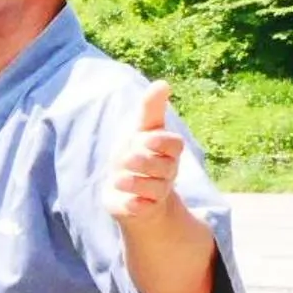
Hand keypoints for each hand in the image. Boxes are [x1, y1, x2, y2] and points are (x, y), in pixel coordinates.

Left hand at [104, 81, 186, 224]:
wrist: (127, 192)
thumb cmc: (136, 154)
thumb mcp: (140, 129)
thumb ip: (150, 109)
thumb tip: (163, 83)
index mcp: (168, 151)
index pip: (173, 144)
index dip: (159, 142)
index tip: (143, 139)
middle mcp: (167, 171)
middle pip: (164, 166)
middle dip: (143, 162)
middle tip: (125, 159)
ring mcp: (158, 192)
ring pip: (154, 188)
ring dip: (134, 182)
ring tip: (118, 179)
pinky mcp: (145, 210)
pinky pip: (144, 209)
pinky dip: (135, 205)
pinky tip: (128, 201)